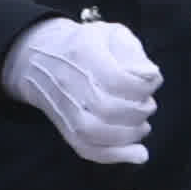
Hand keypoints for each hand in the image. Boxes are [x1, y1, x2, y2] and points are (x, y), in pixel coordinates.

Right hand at [1, 17, 161, 165]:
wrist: (39, 59)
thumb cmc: (85, 44)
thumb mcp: (111, 33)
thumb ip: (133, 51)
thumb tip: (150, 76)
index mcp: (83, 53)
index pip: (117, 78)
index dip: (143, 85)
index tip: (151, 81)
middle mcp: (69, 82)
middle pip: (107, 108)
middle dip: (138, 110)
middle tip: (146, 104)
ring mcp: (64, 108)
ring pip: (96, 132)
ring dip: (129, 134)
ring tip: (142, 125)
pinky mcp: (65, 128)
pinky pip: (86, 149)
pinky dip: (115, 155)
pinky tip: (137, 153)